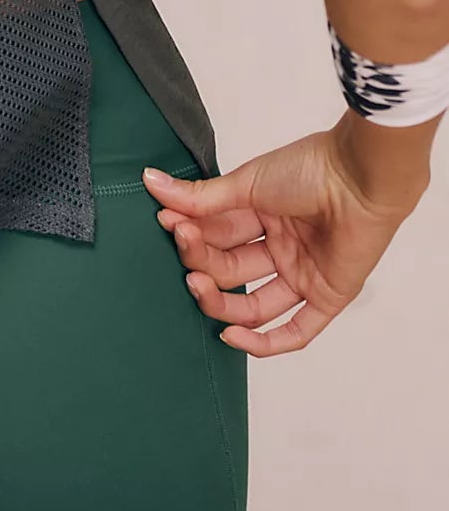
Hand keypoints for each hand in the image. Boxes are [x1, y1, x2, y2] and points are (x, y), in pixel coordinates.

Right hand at [141, 123, 425, 356]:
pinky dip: (264, 342)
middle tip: (184, 245)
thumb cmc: (309, 169)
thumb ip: (200, 197)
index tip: (168, 222)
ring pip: (253, 305)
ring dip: (220, 302)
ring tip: (197, 285)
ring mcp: (302, 275)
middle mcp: (280, 248)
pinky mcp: (327, 298)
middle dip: (202, 262)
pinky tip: (231, 335)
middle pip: (230, 270)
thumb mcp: (246, 182)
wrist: (359, 177)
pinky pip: (295, 331)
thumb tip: (151, 182)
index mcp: (261, 216)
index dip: (191, 235)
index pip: (216, 237)